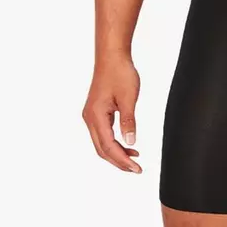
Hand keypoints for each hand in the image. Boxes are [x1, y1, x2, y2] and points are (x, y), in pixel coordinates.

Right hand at [83, 55, 141, 172]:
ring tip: (134, 159)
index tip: (136, 168)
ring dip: (116, 153)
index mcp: (95, 116)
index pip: (109, 146)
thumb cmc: (120, 73)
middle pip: (102, 149)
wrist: (112, 56)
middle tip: (136, 169)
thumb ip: (129, 121)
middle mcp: (89, 118)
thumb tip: (131, 143)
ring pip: (102, 143)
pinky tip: (127, 144)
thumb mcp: (129, 98)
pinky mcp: (96, 112)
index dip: (122, 160)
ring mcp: (91, 115)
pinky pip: (103, 133)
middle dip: (118, 162)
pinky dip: (114, 142)